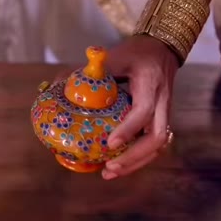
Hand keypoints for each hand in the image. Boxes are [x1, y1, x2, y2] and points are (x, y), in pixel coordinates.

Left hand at [101, 35, 179, 179]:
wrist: (162, 49)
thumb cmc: (135, 53)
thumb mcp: (113, 56)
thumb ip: (89, 71)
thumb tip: (55, 86)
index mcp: (150, 83)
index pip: (144, 110)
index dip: (128, 129)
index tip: (110, 143)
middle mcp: (163, 102)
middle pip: (157, 137)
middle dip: (133, 157)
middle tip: (109, 166)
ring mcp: (165, 113)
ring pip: (159, 146)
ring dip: (136, 162)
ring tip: (110, 172)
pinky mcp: (162, 121)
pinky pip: (155, 145)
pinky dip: (138, 158)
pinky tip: (119, 165)